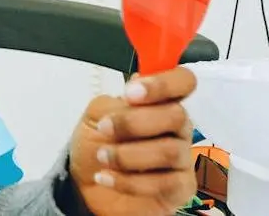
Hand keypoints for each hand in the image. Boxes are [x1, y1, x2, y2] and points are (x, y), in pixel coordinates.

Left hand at [66, 67, 197, 215]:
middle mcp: (176, 127)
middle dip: (134, 122)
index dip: (163, 83)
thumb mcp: (95, 115)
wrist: (86, 186)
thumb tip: (133, 98)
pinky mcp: (181, 188)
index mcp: (159, 101)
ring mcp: (181, 158)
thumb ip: (115, 103)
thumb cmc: (96, 145)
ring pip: (170, 151)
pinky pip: (166, 183)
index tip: (132, 93)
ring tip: (103, 157)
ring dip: (128, 154)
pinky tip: (107, 177)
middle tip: (105, 128)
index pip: (182, 81)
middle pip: (177, 115)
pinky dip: (129, 181)